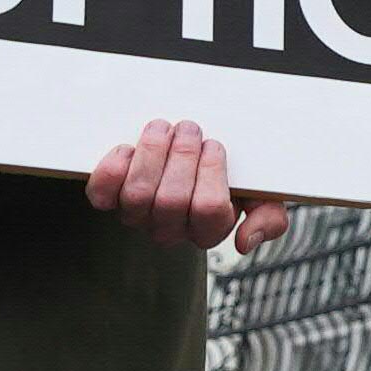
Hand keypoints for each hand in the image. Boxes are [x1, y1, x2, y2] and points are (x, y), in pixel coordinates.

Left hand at [94, 121, 293, 255]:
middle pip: (171, 200)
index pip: (209, 209)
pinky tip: (128, 148)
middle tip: (190, 129)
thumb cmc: (228, 176)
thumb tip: (246, 242)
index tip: (214, 145)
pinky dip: (112, 168)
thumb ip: (269, 219)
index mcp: (207, 230)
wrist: (192, 156)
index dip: (211, 171)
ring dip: (150, 152)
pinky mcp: (109, 200)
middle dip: (181, 155)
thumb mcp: (262, 194)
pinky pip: (101, 193)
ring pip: (137, 194)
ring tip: (163, 129)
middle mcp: (170, 228)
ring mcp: (138, 216)